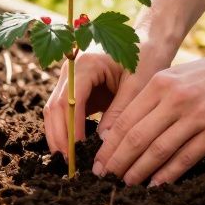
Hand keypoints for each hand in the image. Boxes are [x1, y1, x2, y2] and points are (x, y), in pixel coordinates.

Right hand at [42, 45, 167, 157]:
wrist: (149, 40)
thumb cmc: (147, 57)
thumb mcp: (138, 85)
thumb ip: (120, 112)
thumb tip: (104, 144)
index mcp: (85, 63)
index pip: (69, 102)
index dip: (70, 130)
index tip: (77, 155)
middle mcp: (71, 69)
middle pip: (55, 107)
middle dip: (60, 137)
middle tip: (70, 165)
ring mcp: (72, 78)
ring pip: (56, 110)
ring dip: (61, 135)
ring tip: (71, 162)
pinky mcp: (78, 88)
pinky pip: (67, 111)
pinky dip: (69, 130)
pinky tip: (78, 150)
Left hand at [92, 46, 204, 185]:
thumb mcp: (177, 76)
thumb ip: (153, 99)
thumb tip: (125, 130)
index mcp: (160, 83)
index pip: (125, 119)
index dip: (108, 145)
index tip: (97, 163)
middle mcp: (174, 98)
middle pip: (136, 137)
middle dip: (116, 162)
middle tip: (103, 180)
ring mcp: (196, 116)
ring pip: (157, 150)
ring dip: (137, 172)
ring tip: (124, 185)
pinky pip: (184, 158)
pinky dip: (167, 175)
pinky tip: (155, 185)